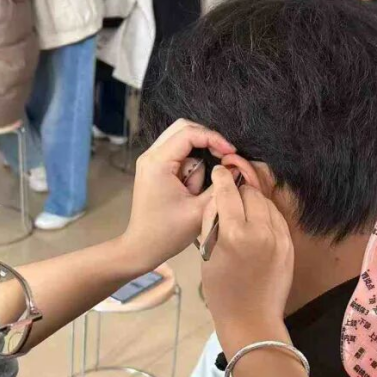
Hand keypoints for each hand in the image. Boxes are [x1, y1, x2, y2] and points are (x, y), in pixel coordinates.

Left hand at [120, 119, 235, 271]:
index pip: (189, 133)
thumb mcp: (200, 211)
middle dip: (207, 142)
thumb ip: (220, 186)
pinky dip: (191, 165)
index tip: (231, 154)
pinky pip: (178, 155)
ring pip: (182, 141)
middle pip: (183, 128)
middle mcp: (150, 156)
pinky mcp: (154, 169)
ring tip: (196, 189)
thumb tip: (234, 167)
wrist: (141, 247)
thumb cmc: (167, 234)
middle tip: (224, 159)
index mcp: (158, 163)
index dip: (214, 138)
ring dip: (197, 158)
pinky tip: (191, 188)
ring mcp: (151, 161)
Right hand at [201, 165, 293, 357]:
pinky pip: (277, 218)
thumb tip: (219, 196)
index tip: (219, 170)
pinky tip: (256, 222)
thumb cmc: (221, 292)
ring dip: (253, 201)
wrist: (252, 319)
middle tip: (229, 193)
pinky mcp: (289, 245)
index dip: (222, 177)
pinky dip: (265, 215)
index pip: (228, 192)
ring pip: (266, 203)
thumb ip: (214, 222)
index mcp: (235, 234)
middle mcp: (260, 231)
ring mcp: (279, 237)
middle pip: (250, 193)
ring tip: (242, 209)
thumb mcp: (207, 254)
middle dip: (238, 190)